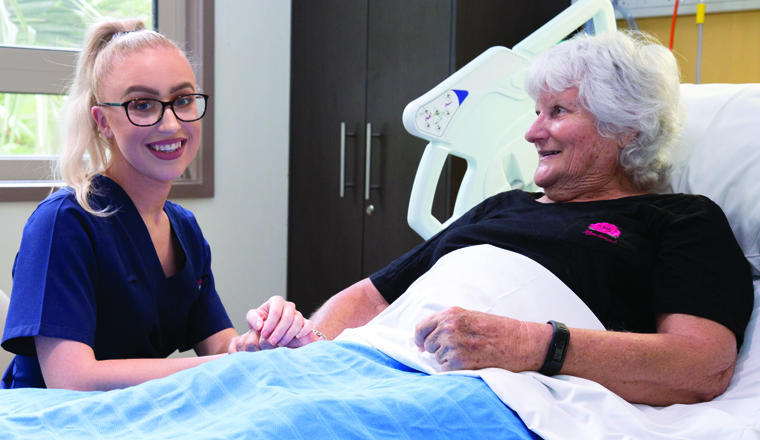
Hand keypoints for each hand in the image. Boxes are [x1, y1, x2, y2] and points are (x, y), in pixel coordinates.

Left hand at [228, 296, 314, 352]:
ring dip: (289, 335)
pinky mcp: (304, 321)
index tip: (264, 335)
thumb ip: (253, 319)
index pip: (275, 312)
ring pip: (298, 322)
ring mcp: (297, 313)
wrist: (269, 328)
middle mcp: (288, 306)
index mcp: (276, 301)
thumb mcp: (252, 317)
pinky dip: (305, 331)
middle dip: (279, 331)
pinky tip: (297, 337)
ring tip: (280, 344)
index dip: (270, 324)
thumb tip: (260, 325)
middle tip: (272, 342)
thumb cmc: (261, 321)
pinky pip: (309, 324)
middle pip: (287, 318)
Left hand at [414, 307, 544, 371]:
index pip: (421, 328)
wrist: (518, 341)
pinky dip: (455, 370)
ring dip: (448, 359)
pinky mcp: (458, 362)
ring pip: (437, 358)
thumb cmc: (496, 329)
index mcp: (449, 314)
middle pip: (428, 345)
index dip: (419, 339)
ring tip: (469, 353)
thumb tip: (423, 338)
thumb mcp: (468, 316)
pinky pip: (445, 370)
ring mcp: (452, 345)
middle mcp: (447, 328)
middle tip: (459, 348)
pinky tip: (470, 362)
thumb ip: (447, 323)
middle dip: (438, 349)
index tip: (419, 345)